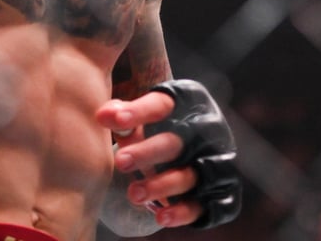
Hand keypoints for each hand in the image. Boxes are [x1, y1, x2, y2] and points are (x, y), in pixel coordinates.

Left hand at [96, 81, 241, 229]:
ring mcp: (213, 163)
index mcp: (186, 103)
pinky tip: (161, 216)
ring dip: (160, 186)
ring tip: (134, 193)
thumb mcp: (142, 116)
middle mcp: (204, 131)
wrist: (194, 149)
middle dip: (146, 153)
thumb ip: (123, 115)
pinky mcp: (217, 193)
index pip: (160, 105)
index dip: (137, 112)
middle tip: (120, 161)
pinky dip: (182, 212)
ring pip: (187, 176)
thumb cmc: (158, 127)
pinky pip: (200, 204)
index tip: (112, 120)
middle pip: (174, 143)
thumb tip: (104, 115)